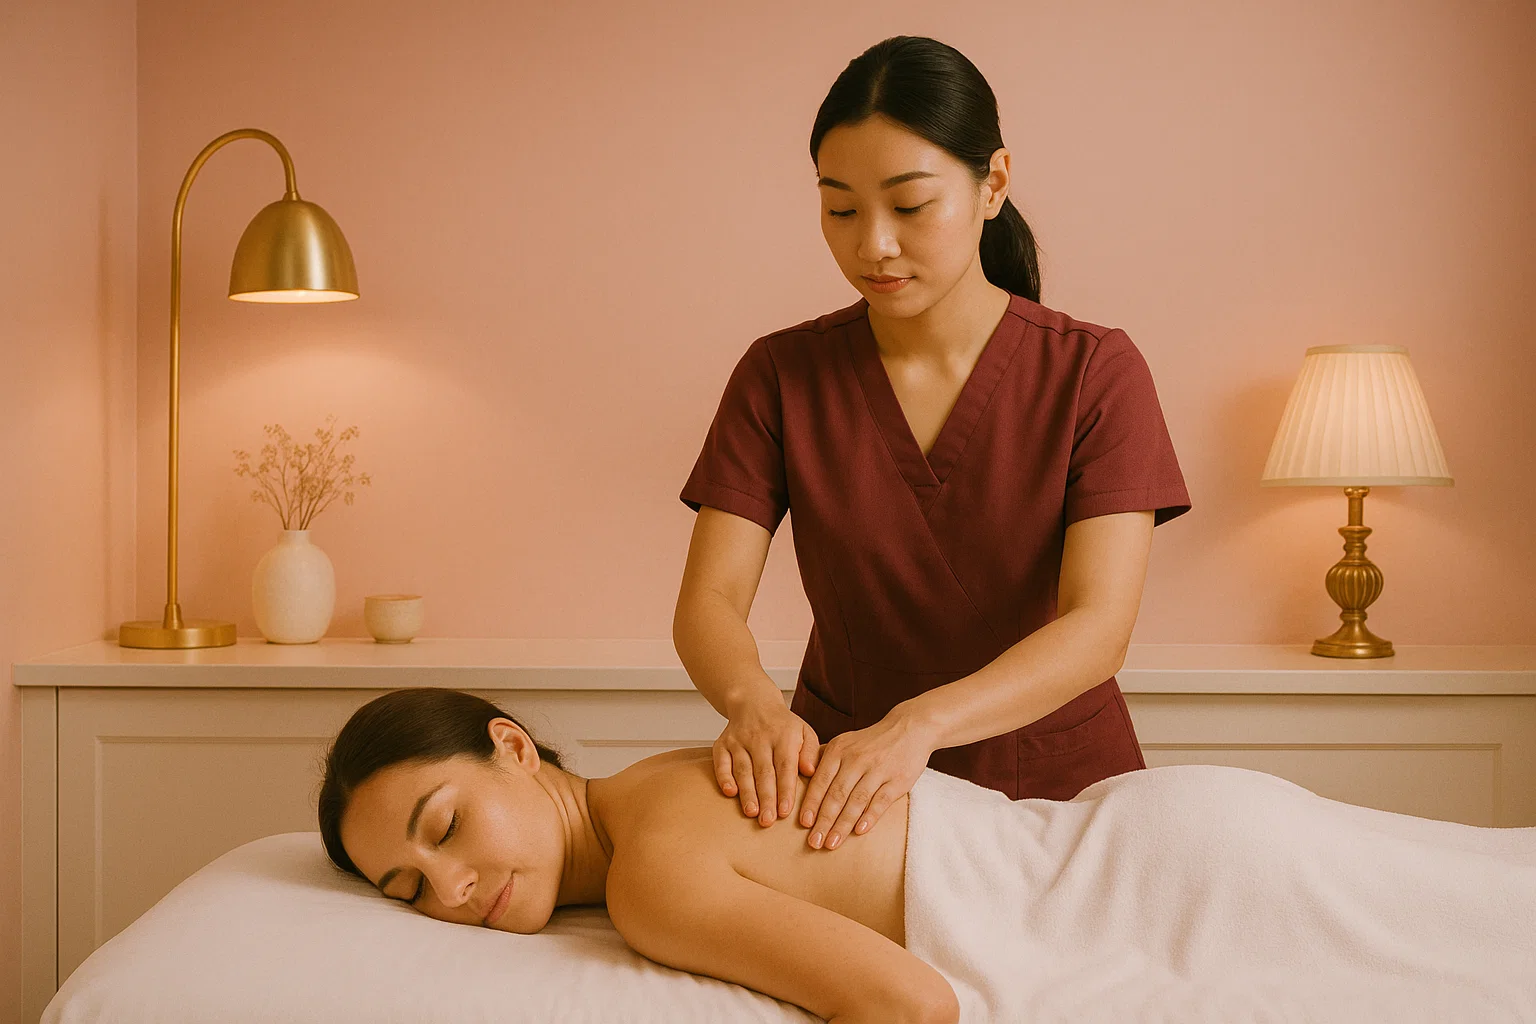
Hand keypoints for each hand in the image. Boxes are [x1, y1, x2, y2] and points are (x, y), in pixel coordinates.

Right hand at [713, 695, 820, 825]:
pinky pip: (721, 762)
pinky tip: (729, 793)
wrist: (754, 702)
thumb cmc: (783, 725)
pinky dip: (724, 777)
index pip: (785, 766)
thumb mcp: (804, 731)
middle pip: (763, 771)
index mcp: (783, 736)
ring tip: (752, 813)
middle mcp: (760, 737)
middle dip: (766, 797)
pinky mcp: (722, 744)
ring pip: (743, 769)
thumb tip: (810, 771)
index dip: (785, 789)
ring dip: (747, 792)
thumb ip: (810, 752)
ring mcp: (739, 740)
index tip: (785, 811)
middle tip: (768, 821)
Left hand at [800, 709, 935, 850]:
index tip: (804, 823)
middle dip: (823, 821)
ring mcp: (878, 769)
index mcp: (839, 750)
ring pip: (857, 801)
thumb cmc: (871, 742)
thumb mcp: (845, 742)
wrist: (909, 728)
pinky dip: (870, 817)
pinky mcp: (898, 780)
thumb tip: (801, 778)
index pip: (821, 781)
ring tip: (831, 843)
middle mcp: (857, 759)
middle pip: (837, 795)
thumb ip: (825, 760)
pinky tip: (859, 831)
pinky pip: (881, 801)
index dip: (812, 803)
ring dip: (843, 825)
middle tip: (813, 842)